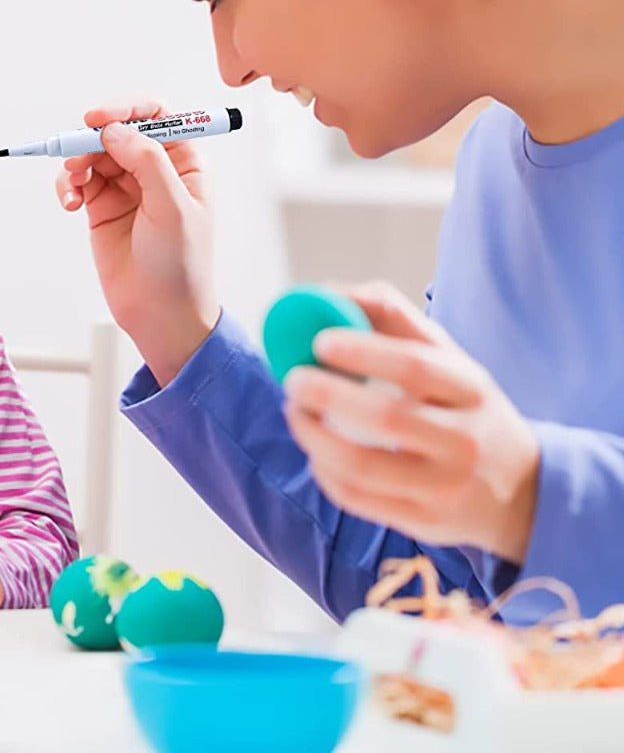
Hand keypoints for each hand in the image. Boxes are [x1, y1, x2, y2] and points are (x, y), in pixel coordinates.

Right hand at [54, 101, 218, 383]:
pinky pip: (78, 180)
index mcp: (183, 161)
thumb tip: (115, 130)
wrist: (161, 316)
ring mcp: (126, 186)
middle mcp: (154, 168)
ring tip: (72, 185)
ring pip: (93, 153)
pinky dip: (67, 184)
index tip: (99, 117)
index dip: (127, 108)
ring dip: (76, 161)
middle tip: (76, 155)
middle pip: (117, 130)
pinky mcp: (101, 206)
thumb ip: (147, 162)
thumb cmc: (181, 266)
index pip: (156, 114)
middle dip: (93, 138)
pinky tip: (69, 202)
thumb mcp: (173, 209)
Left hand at [281, 282, 539, 562]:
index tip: (318, 341)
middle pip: (386, 418)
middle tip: (292, 379)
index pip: (415, 366)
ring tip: (294, 411)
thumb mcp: (447, 357)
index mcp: (471, 388)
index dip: (362, 351)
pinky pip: (357, 499)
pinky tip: (315, 450)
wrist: (521, 491)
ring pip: (362, 466)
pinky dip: (324, 471)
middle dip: (326, 395)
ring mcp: (444, 487)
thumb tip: (325, 292)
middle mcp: (464, 440)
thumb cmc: (463, 407)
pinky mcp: (422, 522)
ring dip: (313, 436)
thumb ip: (390, 317)